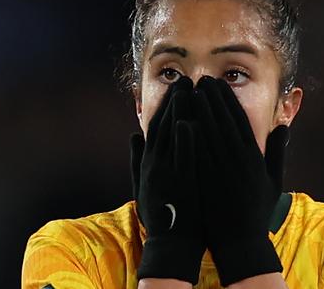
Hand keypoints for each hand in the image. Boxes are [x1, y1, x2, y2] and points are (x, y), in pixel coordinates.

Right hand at [129, 76, 204, 284]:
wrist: (171, 245)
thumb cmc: (163, 216)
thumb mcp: (144, 186)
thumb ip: (137, 160)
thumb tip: (133, 135)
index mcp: (150, 162)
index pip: (157, 126)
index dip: (166, 104)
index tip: (177, 86)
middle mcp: (156, 163)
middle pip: (165, 124)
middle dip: (175, 99)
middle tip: (186, 79)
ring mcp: (167, 173)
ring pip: (172, 136)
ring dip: (180, 112)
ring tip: (190, 90)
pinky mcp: (180, 185)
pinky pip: (182, 159)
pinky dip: (184, 140)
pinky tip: (189, 122)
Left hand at [192, 76, 288, 285]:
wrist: (240, 242)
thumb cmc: (256, 212)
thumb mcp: (273, 181)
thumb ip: (277, 152)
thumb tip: (283, 127)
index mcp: (253, 156)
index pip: (239, 120)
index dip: (227, 100)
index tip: (218, 85)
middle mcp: (237, 159)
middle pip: (221, 121)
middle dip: (210, 98)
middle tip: (200, 80)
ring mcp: (219, 169)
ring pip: (207, 132)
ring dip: (197, 109)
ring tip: (188, 92)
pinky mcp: (204, 179)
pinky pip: (195, 151)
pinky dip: (188, 133)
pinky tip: (179, 118)